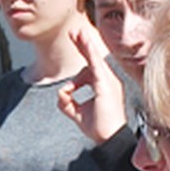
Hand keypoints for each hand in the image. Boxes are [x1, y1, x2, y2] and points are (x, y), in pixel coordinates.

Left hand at [57, 27, 126, 142]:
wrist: (109, 139)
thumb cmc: (98, 127)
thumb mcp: (76, 112)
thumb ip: (66, 101)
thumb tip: (60, 92)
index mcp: (103, 84)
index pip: (91, 64)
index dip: (83, 50)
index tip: (75, 38)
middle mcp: (108, 80)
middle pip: (93, 58)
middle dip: (83, 43)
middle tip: (73, 31)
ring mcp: (109, 82)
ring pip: (95, 58)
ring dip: (86, 44)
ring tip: (77, 32)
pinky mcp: (106, 85)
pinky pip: (96, 66)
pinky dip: (90, 53)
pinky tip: (85, 43)